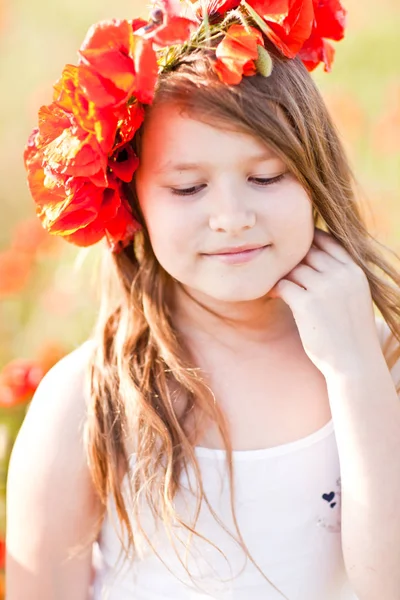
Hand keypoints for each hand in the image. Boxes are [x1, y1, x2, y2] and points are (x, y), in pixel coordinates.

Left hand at [268, 228, 381, 376]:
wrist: (355, 362)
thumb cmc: (351, 331)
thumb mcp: (355, 296)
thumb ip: (340, 277)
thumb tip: (313, 258)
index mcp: (355, 271)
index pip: (328, 241)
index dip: (309, 241)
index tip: (294, 249)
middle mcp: (342, 276)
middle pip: (308, 252)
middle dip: (292, 260)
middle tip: (280, 269)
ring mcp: (325, 288)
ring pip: (293, 268)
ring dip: (282, 275)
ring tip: (277, 284)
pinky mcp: (307, 304)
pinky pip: (284, 285)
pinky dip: (276, 289)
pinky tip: (274, 295)